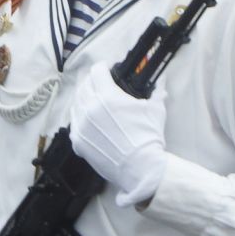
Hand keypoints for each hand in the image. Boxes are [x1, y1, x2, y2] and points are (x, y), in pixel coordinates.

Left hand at [71, 70, 167, 207]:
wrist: (141, 168)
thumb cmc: (149, 137)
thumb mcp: (156, 109)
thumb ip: (156, 91)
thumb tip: (161, 81)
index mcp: (108, 96)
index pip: (97, 71)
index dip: (103, 67)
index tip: (108, 69)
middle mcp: (90, 108)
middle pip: (84, 85)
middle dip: (93, 81)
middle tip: (102, 84)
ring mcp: (81, 125)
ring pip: (76, 103)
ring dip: (85, 98)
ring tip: (95, 102)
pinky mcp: (78, 141)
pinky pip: (74, 122)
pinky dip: (80, 118)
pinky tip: (90, 120)